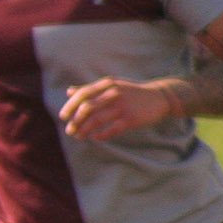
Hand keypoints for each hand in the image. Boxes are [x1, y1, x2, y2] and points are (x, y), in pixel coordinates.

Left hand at [59, 77, 178, 140]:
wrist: (159, 97)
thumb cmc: (130, 92)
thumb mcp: (112, 86)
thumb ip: (91, 89)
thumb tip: (69, 92)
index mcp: (107, 84)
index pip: (83, 94)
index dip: (70, 106)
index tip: (63, 116)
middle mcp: (114, 93)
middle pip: (87, 108)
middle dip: (75, 121)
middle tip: (69, 130)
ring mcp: (123, 106)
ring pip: (97, 120)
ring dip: (85, 130)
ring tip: (79, 136)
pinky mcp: (131, 119)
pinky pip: (112, 129)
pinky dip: (101, 135)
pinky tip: (95, 138)